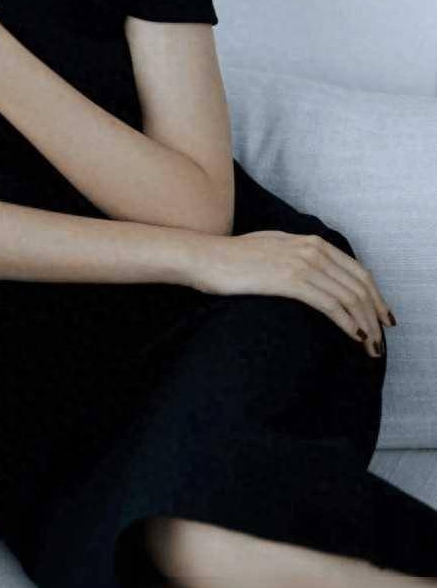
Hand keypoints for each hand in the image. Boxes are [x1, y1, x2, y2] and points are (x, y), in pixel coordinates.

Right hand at [192, 230, 393, 356]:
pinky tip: (354, 337)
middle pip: (359, 284)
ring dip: (366, 323)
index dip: (375, 295)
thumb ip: (296, 255)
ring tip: (370, 346)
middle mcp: (312, 249)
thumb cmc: (231, 258)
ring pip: (349, 296)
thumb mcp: (272, 248)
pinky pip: (330, 304)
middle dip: (375, 313)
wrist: (204, 257)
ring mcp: (302, 263)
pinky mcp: (290, 280)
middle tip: (381, 339)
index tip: (382, 317)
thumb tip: (313, 274)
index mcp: (310, 241)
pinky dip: (348, 323)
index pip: (357, 270)